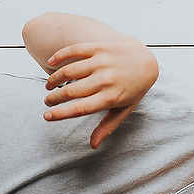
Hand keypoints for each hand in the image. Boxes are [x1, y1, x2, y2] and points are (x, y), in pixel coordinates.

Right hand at [42, 39, 158, 148]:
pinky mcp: (99, 47)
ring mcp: (102, 62)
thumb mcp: (124, 109)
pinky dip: (59, 56)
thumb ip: (107, 126)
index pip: (79, 109)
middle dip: (53, 98)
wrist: (147, 60)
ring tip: (49, 86)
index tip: (46, 116)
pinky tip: (51, 62)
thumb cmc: (133, 89)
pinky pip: (74, 50)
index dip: (60, 114)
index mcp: (110, 97)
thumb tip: (93, 145)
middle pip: (70, 91)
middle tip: (48, 101)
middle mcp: (105, 79)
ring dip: (53, 79)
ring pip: (68, 71)